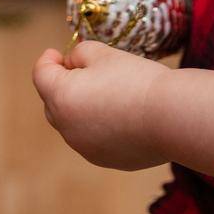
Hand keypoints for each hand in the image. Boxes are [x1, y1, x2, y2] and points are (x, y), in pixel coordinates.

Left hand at [31, 40, 168, 171]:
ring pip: (72, 123)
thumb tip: (72, 64)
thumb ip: (78, 54)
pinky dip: (97, 126)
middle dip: (61, 85)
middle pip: (52, 102)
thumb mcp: (102, 53)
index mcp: (61, 98)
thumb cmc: (136, 80)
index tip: (57, 53)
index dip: (47, 60)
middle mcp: (66, 128)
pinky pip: (91, 138)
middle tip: (81, 70)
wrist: (172, 117)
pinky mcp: (105, 159)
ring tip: (106, 92)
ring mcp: (85, 148)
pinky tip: (121, 115)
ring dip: (79, 107)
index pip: (40, 75)